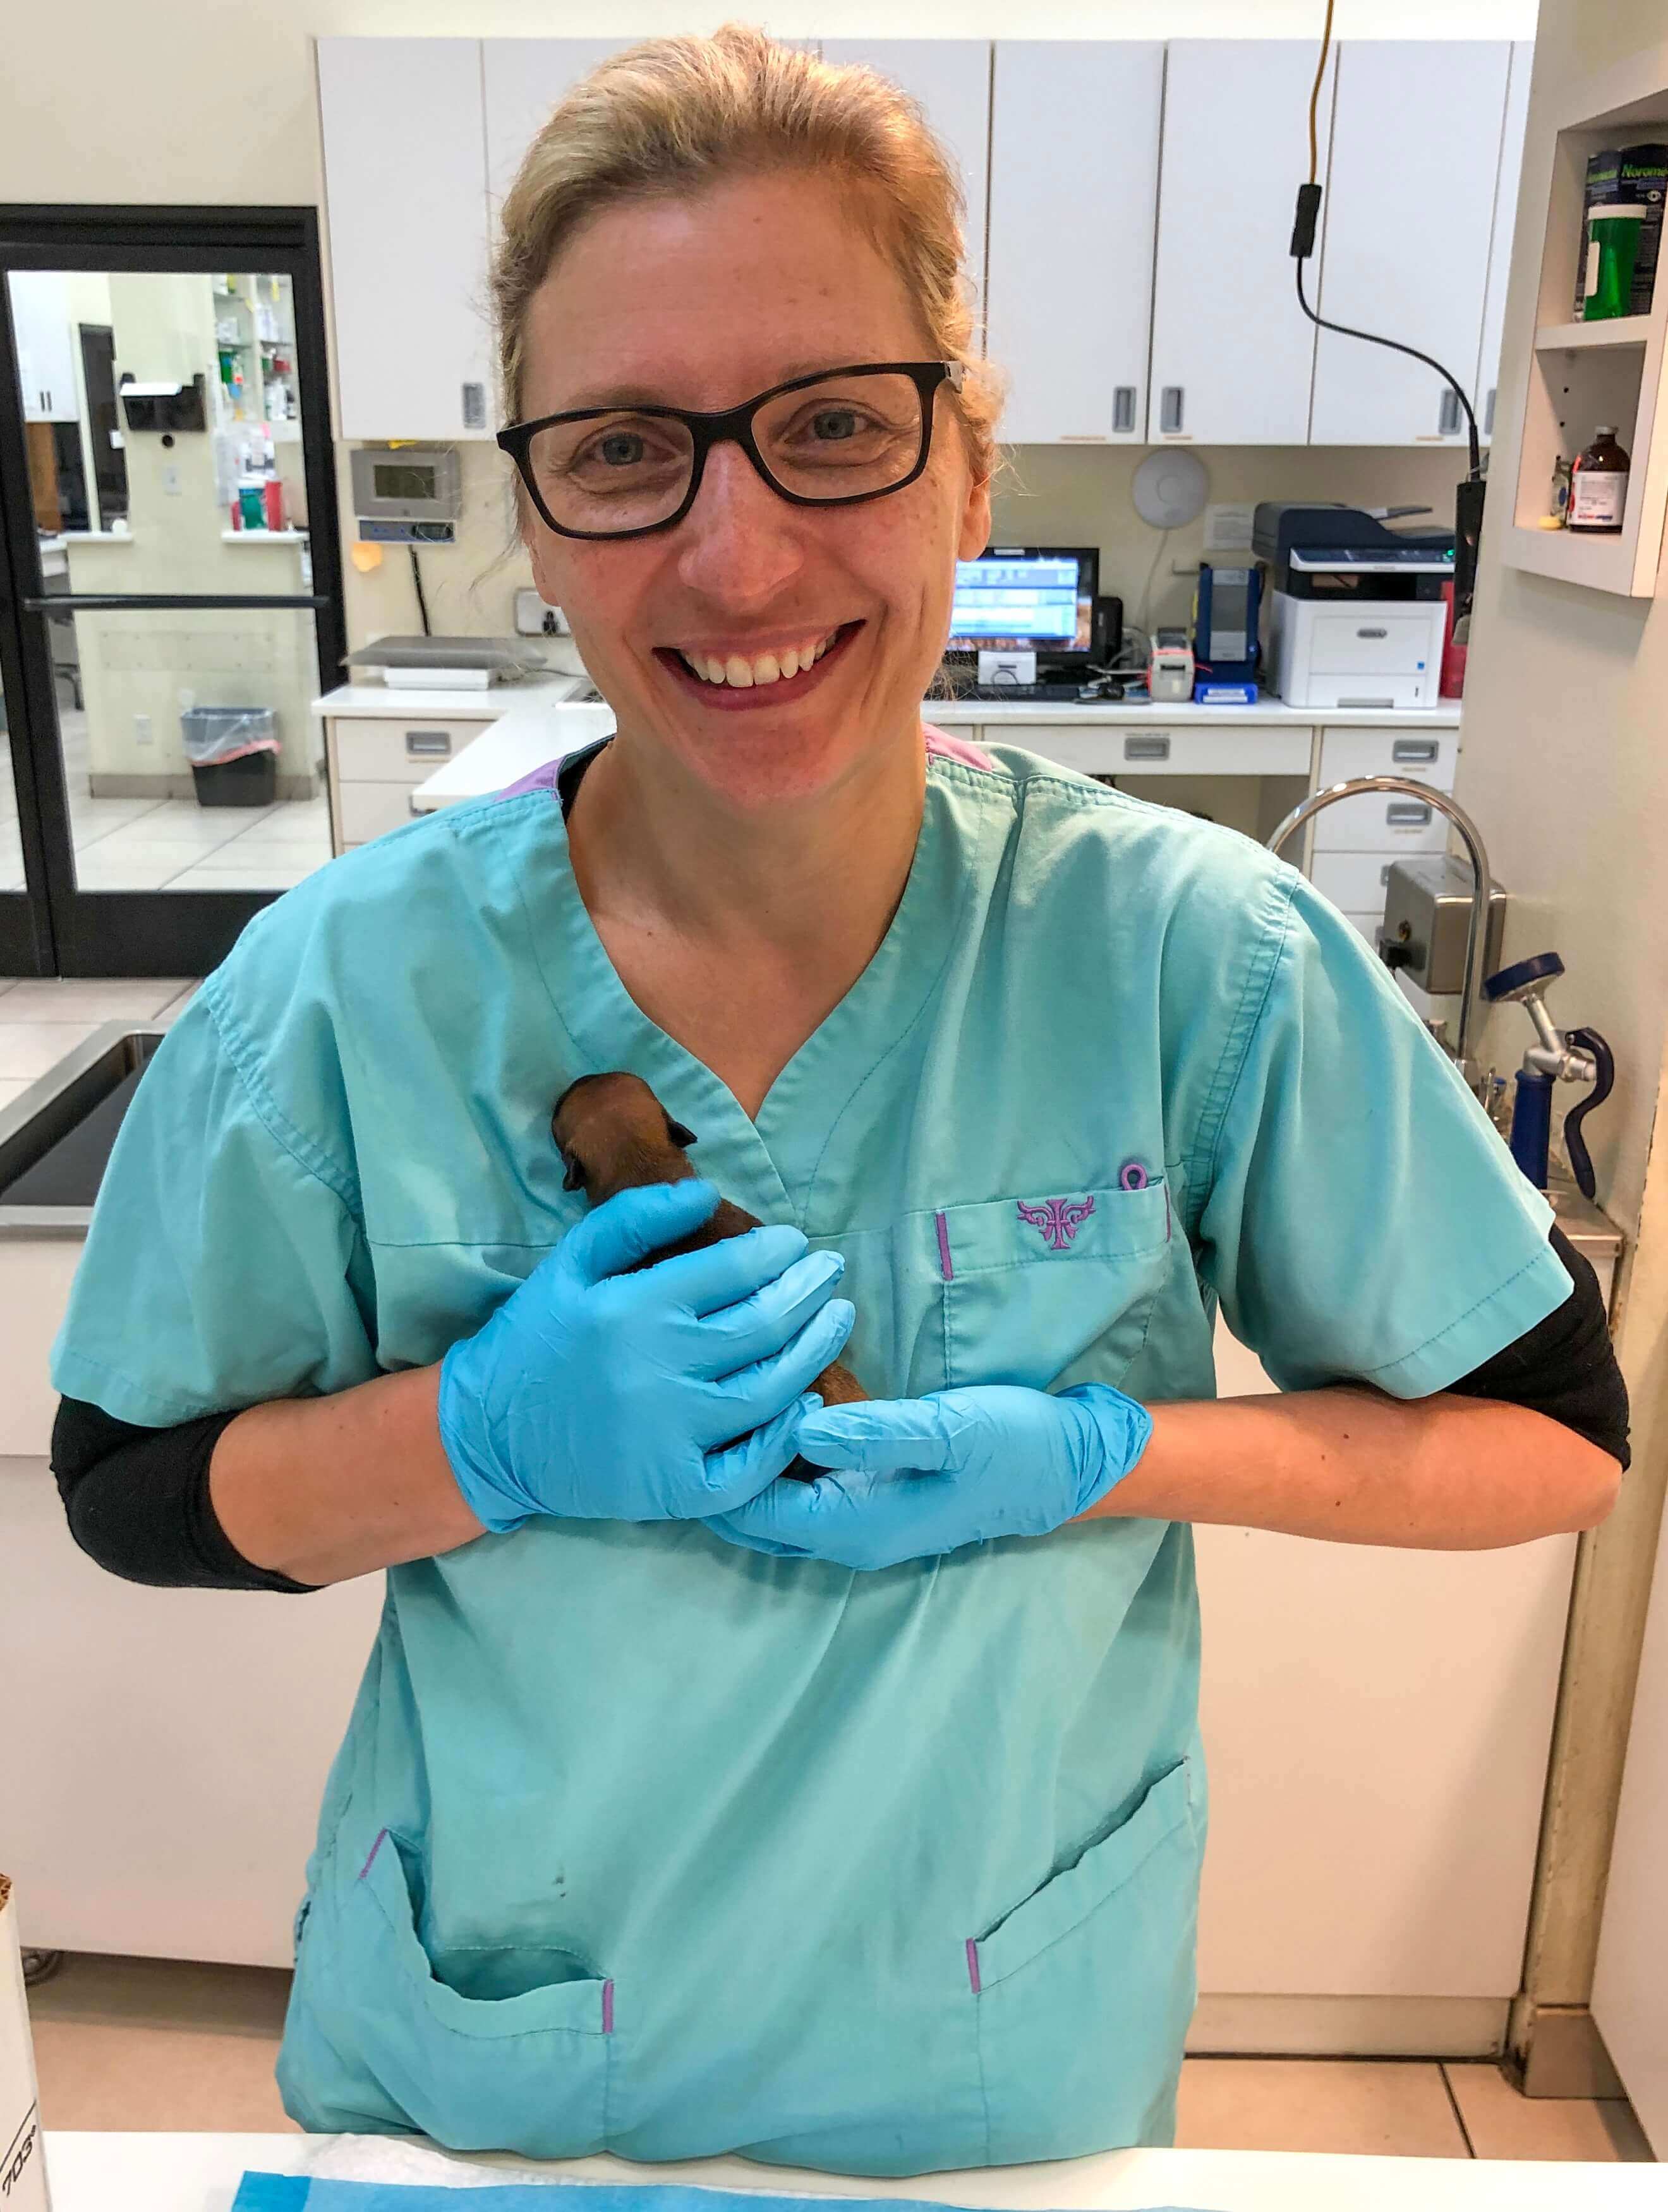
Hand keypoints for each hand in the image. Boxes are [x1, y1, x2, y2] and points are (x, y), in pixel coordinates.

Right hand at [438, 1180, 854, 1531]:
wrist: (488, 1434)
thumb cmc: (533, 1340)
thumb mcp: (569, 1264)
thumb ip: (634, 1219)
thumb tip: (705, 1190)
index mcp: (635, 1308)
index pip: (733, 1269)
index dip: (777, 1251)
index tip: (795, 1242)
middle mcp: (659, 1368)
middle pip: (764, 1325)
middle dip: (810, 1291)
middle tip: (831, 1273)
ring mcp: (670, 1433)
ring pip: (770, 1390)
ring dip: (814, 1351)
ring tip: (837, 1321)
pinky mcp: (673, 1488)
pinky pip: (749, 1467)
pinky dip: (784, 1436)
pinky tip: (805, 1403)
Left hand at [705, 1382, 1152, 1570]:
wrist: (1066, 1464)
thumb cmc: (1011, 1443)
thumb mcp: (949, 1429)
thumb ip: (875, 1433)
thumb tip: (803, 1428)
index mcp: (855, 1527)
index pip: (752, 1511)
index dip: (723, 1460)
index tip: (715, 1398)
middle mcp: (846, 1538)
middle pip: (750, 1515)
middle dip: (720, 1465)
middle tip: (706, 1393)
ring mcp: (856, 1523)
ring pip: (771, 1504)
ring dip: (747, 1460)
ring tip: (730, 1394)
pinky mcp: (867, 1500)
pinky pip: (798, 1489)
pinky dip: (776, 1457)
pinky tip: (774, 1406)